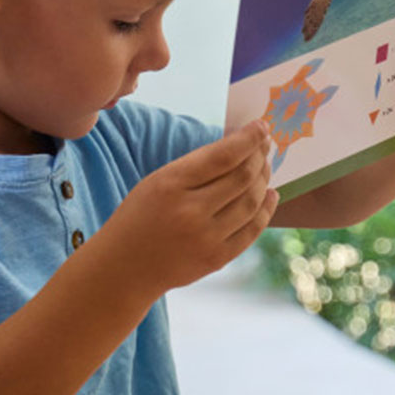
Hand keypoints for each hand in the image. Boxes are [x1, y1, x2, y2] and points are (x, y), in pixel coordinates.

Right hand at [114, 120, 277, 293]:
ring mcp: (206, 238)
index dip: (249, 138)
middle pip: (242, 177)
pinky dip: (266, 209)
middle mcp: (190, 211)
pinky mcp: (217, 258)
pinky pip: (252, 229)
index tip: (262, 127)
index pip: (223, 155)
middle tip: (266, 144)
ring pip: (251, 201)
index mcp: (171, 184)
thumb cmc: (140, 216)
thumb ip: (196, 167)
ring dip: (265, 179)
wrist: (124, 268)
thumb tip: (240, 147)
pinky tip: (270, 194)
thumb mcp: (157, 182)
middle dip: (260, 156)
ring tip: (266, 166)